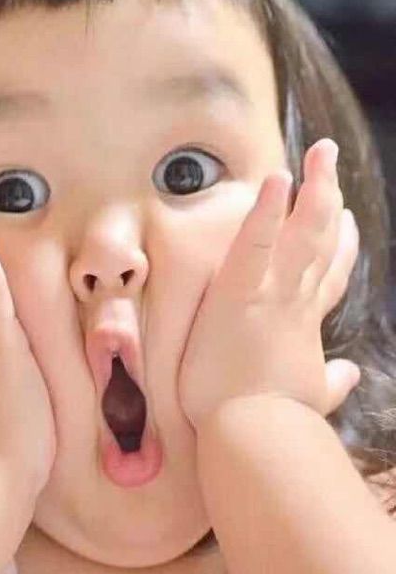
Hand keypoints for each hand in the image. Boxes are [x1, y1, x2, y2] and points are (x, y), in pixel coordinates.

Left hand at [178, 139, 360, 431]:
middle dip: (327, 197)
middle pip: (319, 240)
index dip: (340, 244)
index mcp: (304, 322)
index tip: (348, 220)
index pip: (328, 274)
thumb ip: (331, 381)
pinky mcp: (239, 294)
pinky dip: (267, 212)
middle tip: (329, 160)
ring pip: (300, 233)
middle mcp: (294, 300)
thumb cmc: (272, 420)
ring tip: (318, 153)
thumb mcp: (311, 396)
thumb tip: (351, 374)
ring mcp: (270, 294)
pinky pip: (254, 245)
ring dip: (312, 190)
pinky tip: (276, 179)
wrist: (252, 437)